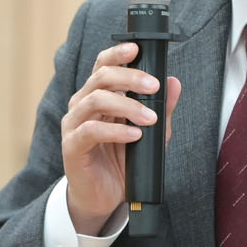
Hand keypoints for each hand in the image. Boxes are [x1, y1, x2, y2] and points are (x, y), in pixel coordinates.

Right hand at [61, 42, 181, 233]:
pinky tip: (135, 136)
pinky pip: (91, 131)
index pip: (103, 65)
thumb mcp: (150, 132)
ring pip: (95, 100)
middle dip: (130, 77)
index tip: (137, 49)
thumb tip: (174, 82)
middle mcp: (82, 105)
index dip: (117, 53)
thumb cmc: (123, 160)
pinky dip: (116, 131)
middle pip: (101, 78)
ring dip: (127, 106)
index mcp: (98, 95)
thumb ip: (162, 107)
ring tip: (150, 118)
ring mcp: (74, 125)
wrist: (104, 197)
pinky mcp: (72, 147)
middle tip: (154, 86)